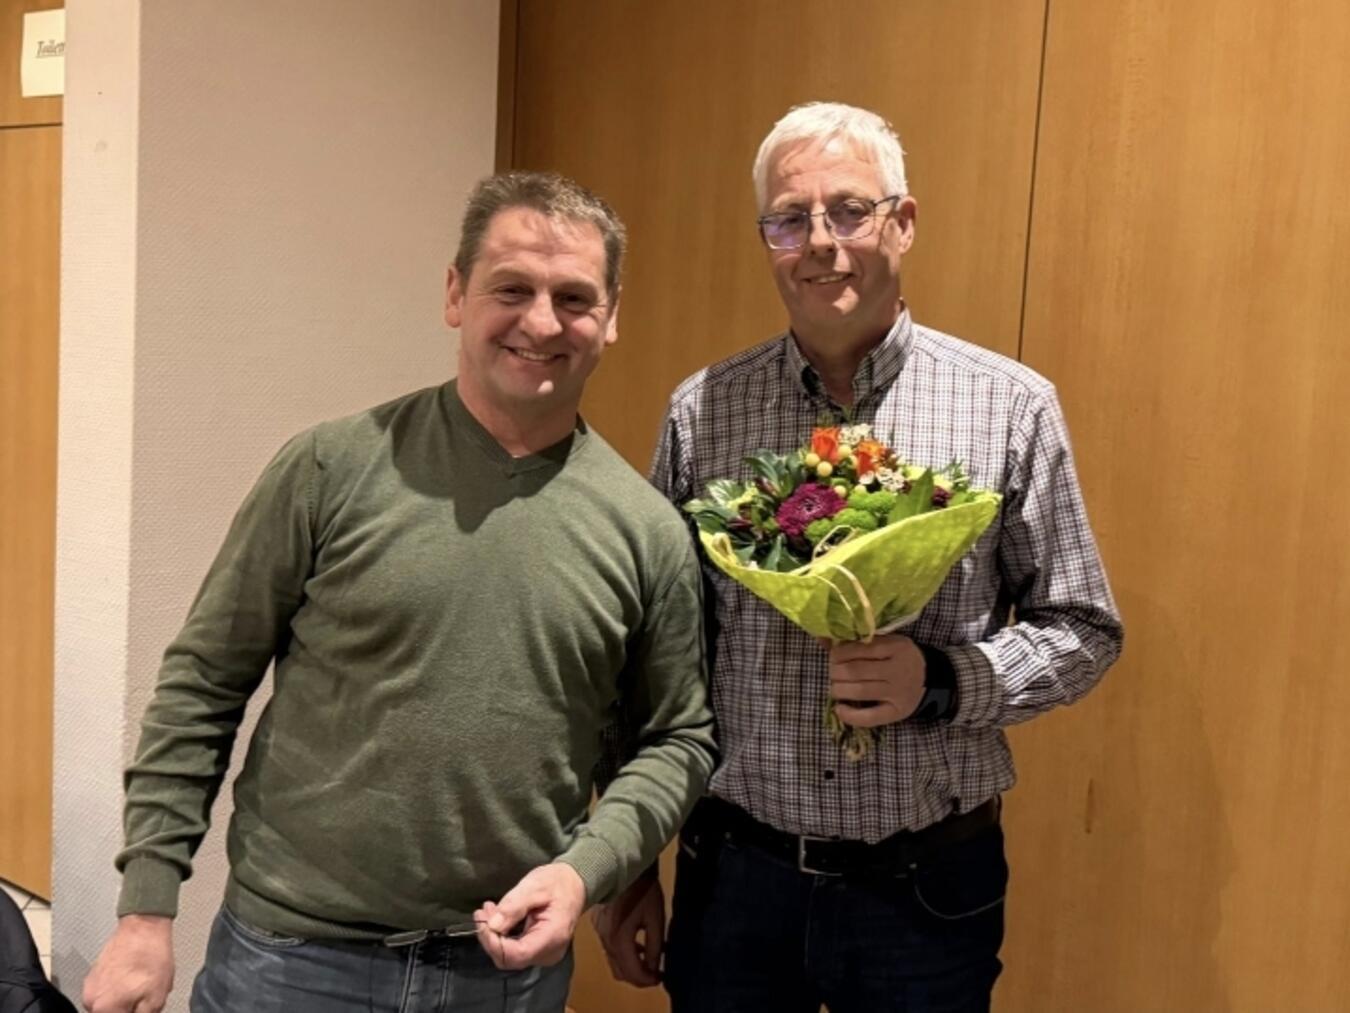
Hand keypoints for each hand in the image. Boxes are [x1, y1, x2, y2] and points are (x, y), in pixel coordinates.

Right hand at [82, 914, 173, 1012]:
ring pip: (108, 1006)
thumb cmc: (150, 956)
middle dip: (129, 1009)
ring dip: (123, 1002)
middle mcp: (91, 1000)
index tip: (141, 1008)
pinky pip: (106, 992)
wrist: (144, 927)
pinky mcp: (93, 975)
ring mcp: (90, 986)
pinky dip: (119, 990)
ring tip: (140, 985)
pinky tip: (134, 978)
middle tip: (144, 997)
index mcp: (104, 1009)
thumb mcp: (157, 997)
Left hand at [475, 863, 586, 969]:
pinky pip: (515, 949)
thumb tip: (492, 926)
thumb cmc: (557, 881)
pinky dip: (502, 935)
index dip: (494, 943)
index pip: (517, 954)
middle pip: (510, 959)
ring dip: (494, 935)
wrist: (575, 882)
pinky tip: (496, 916)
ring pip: (510, 956)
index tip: (482, 921)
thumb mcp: (535, 886)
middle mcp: (549, 953)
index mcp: (552, 937)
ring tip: (487, 910)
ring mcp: (545, 954)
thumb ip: (514, 905)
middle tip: (483, 912)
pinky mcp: (539, 950)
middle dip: (491, 938)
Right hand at [592, 871, 664, 986]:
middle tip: (654, 973)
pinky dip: (623, 954)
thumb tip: (655, 967)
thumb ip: (655, 947)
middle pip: (620, 972)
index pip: (633, 973)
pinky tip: (637, 945)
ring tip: (649, 960)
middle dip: (638, 977)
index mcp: (620, 939)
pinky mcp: (598, 925)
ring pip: (613, 961)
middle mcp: (606, 939)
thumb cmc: (643, 888)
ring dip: (630, 966)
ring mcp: (599, 932)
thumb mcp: (656, 918)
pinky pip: (609, 948)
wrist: (621, 864)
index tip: (660, 978)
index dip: (648, 980)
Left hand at [828, 634, 925, 726]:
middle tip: (833, 672)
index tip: (833, 656)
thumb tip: (822, 638)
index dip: (839, 653)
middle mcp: (897, 670)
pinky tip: (839, 709)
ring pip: (860, 691)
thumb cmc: (899, 657)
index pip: (860, 649)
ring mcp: (897, 692)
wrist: (928, 678)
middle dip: (836, 672)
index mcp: (895, 647)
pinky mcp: (896, 712)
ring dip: (839, 689)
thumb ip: (857, 641)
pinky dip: (850, 715)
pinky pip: (870, 717)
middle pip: (856, 671)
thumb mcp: (885, 642)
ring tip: (835, 687)